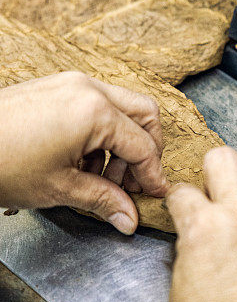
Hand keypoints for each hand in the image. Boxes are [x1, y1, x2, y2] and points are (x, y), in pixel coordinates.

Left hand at [0, 72, 167, 233]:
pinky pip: (94, 103)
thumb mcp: (59, 188)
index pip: (143, 145)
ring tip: (100, 177)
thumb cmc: (1, 164)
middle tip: (134, 182)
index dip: (153, 174)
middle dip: (146, 150)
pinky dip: (100, 131)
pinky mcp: (55, 86)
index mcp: (94, 111)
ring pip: (120, 107)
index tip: (155, 194)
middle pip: (143, 114)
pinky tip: (81, 161)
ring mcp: (70, 82)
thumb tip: (129, 218)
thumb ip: (103, 200)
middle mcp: (87, 88)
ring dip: (121, 143)